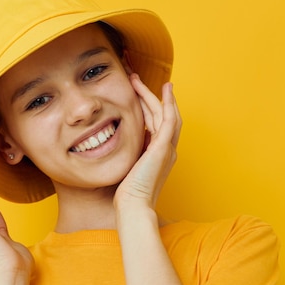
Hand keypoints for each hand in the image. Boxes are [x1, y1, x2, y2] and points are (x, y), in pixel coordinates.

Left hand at [114, 75, 181, 210]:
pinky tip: (165, 89)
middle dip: (149, 95)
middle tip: (134, 79)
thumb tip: (115, 143)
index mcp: (158, 154)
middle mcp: (167, 149)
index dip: (147, 106)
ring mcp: (167, 147)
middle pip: (162, 114)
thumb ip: (127, 153)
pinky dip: (169, 103)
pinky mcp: (164, 147)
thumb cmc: (127, 194)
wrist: (133, 206)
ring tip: (138, 79)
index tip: (135, 93)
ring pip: (165, 113)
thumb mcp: (127, 167)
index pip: (155, 123)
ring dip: (153, 95)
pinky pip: (170, 119)